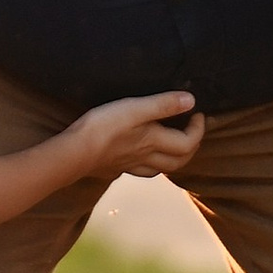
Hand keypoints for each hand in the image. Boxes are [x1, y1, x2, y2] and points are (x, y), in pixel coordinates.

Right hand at [68, 90, 205, 180]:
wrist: (74, 152)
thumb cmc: (104, 127)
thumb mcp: (135, 108)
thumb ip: (163, 104)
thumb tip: (191, 100)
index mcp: (154, 142)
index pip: (188, 143)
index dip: (198, 129)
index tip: (197, 112)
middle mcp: (146, 157)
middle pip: (179, 162)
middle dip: (191, 147)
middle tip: (192, 130)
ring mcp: (129, 165)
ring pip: (160, 169)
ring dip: (172, 159)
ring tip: (172, 143)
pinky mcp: (114, 168)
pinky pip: (139, 171)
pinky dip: (149, 164)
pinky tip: (140, 156)